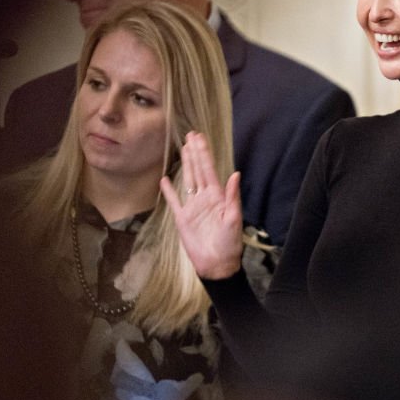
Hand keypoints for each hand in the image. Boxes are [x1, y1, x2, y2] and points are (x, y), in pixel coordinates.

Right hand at [161, 132, 242, 279]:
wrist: (216, 264)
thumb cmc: (229, 243)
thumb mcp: (233, 219)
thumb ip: (233, 196)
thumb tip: (235, 173)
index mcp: (218, 196)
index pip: (209, 169)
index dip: (204, 153)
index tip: (200, 138)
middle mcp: (205, 198)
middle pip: (198, 170)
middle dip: (195, 152)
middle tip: (191, 135)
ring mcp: (193, 207)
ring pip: (188, 180)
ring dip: (186, 165)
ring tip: (183, 149)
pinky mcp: (182, 218)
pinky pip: (174, 201)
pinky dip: (169, 190)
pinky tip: (165, 179)